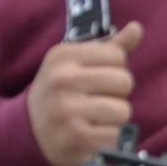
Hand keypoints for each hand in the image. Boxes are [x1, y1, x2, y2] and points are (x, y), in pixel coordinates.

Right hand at [26, 22, 141, 165]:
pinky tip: (94, 134)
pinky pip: (117, 135)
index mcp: (63, 56)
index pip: (117, 56)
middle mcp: (63, 79)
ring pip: (123, 110)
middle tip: (97, 100)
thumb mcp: (76, 64)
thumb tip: (137, 28)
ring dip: (116, 118)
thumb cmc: (62, 92)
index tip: (96, 79)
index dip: (114, 70)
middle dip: (117, 94)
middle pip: (124, 81)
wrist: (29, 131)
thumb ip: (109, 47)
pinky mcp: (76, 136)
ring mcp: (68, 109)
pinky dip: (111, 138)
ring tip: (96, 118)